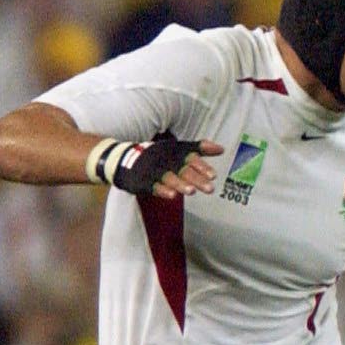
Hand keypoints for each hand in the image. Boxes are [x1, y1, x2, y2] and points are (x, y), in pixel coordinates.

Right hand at [95, 136, 222, 198]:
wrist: (123, 159)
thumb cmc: (157, 155)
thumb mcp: (176, 149)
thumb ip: (199, 148)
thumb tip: (222, 149)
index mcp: (174, 152)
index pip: (190, 158)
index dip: (202, 166)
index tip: (213, 175)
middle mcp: (165, 160)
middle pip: (183, 170)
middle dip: (196, 179)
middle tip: (210, 188)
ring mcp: (153, 171)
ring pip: (169, 178)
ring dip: (180, 184)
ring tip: (192, 191)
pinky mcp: (143, 181)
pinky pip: (153, 186)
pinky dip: (162, 190)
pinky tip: (172, 196)